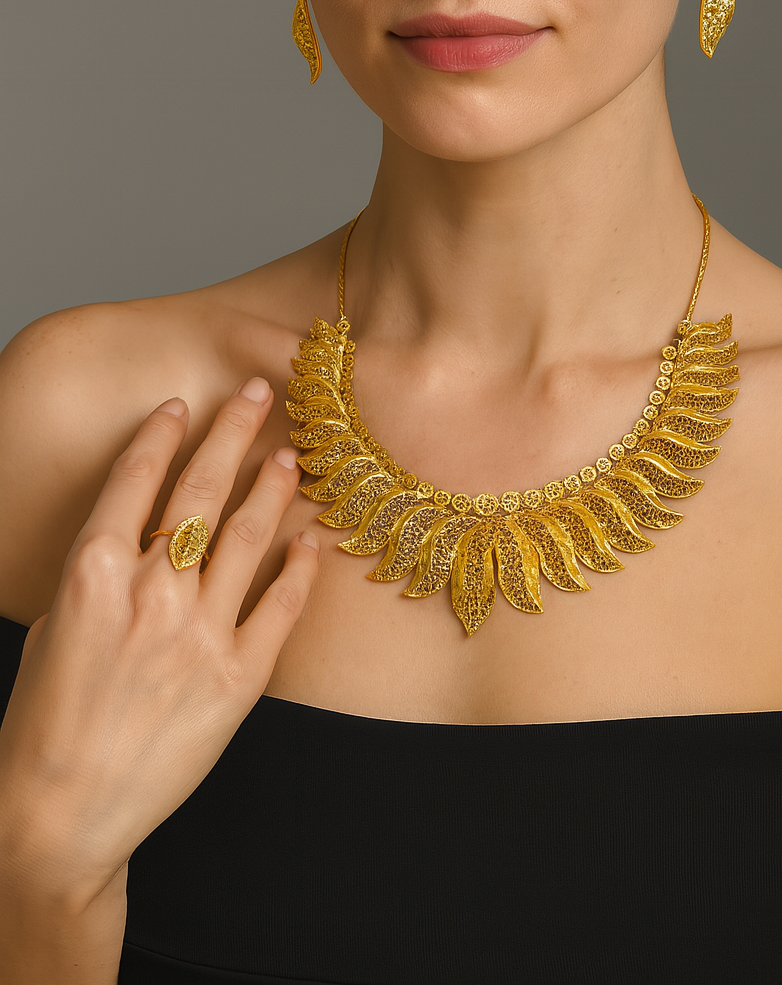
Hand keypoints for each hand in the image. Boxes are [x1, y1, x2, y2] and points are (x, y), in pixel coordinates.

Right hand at [0, 379, 317, 902]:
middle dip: (231, 430)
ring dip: (272, 487)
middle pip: (200, 490)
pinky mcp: (238, 678)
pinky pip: (281, 606)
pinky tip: (311, 540)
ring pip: (250, 536)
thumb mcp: (54, 625)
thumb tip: (139, 540)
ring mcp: (199, 633)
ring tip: (291, 456)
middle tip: (258, 393)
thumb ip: (100, 574)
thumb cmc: (44, 721)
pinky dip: (300, 568)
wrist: (60, 813)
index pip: (137, 479)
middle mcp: (150, 592)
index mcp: (93, 573)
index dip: (164, 434)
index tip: (184, 404)